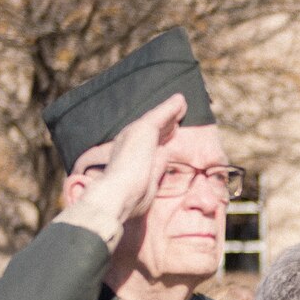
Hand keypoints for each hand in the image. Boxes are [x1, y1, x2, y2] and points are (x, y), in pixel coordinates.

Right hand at [79, 92, 187, 223]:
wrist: (117, 195)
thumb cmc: (130, 198)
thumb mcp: (148, 182)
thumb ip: (156, 167)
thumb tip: (165, 152)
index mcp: (130, 158)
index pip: (148, 145)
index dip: (161, 137)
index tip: (172, 131)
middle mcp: (129, 142)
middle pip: (153, 130)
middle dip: (166, 122)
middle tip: (179, 112)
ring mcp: (135, 133)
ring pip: (157, 119)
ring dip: (169, 111)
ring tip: (181, 103)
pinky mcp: (143, 128)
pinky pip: (161, 114)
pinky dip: (170, 107)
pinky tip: (181, 100)